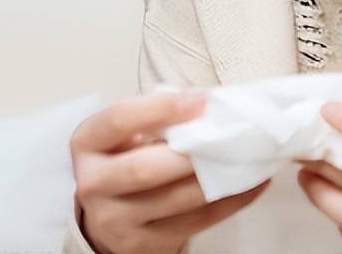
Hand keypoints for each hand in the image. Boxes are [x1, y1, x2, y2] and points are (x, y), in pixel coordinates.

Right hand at [69, 91, 269, 253]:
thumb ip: (157, 117)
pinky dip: (230, 201)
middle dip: (190, 154)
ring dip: (218, 176)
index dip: (160, 108)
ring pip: (174, 199)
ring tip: (250, 155)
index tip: (200, 101)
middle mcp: (93, 185)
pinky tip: (253, 182)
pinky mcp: (142, 246)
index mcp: (88, 144)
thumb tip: (209, 102)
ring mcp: (114, 222)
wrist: (109, 215)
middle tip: (229, 136)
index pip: (118, 120)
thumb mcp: (128, 133)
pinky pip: (195, 222)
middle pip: (143, 170)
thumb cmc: (127, 158)